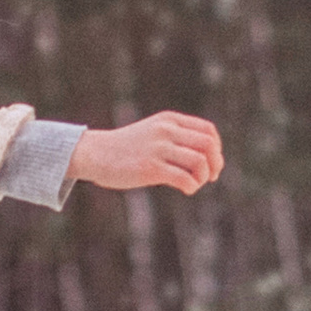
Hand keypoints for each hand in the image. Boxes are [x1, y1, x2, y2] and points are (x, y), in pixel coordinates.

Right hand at [67, 112, 223, 194]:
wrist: (93, 154)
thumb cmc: (124, 148)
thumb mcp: (152, 132)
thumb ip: (175, 137)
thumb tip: (204, 158)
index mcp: (169, 120)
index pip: (207, 130)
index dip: (217, 148)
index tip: (212, 162)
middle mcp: (166, 131)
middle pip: (207, 145)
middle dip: (215, 164)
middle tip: (211, 177)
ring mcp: (158, 149)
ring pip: (199, 162)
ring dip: (204, 176)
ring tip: (195, 183)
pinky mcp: (150, 168)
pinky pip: (184, 178)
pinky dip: (192, 186)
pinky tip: (187, 190)